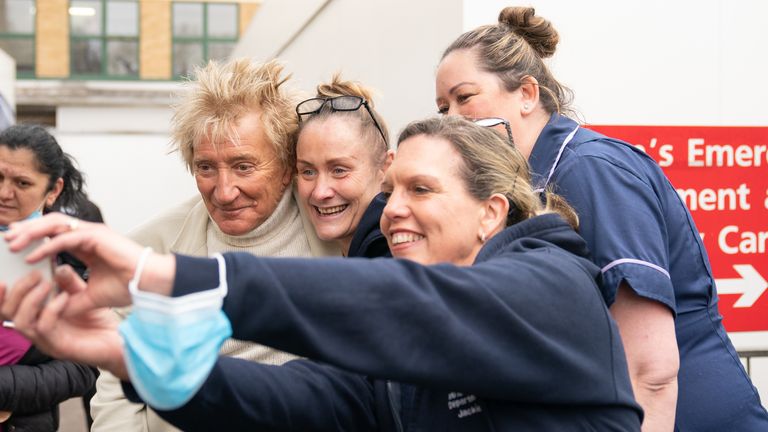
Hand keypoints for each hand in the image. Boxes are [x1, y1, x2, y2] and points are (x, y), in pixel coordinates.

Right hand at [0, 265, 127, 378]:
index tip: (5, 275)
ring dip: (31, 299)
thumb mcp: (81, 296)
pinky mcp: (59, 348)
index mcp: (36, 319)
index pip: (7, 308)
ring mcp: (46, 341)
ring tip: (46, 283)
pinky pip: (44, 327)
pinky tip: (64, 297)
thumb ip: (67, 283)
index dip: (0, 294)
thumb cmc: (98, 322)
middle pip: (8, 313)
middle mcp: (36, 332)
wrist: (117, 343)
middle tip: (34, 274)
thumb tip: (57, 265)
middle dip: (17, 291)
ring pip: (21, 322)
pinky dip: (51, 309)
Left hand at [4, 213, 173, 314]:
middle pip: (51, 224)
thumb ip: (74, 298)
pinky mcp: (97, 236)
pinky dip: (47, 246)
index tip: (16, 246)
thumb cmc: (129, 286)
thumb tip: (56, 309)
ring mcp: (93, 232)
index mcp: (88, 243)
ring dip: (32, 233)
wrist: (150, 284)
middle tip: (7, 239)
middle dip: (27, 230)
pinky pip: (65, 238)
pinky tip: (33, 256)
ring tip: (13, 244)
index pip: (55, 233)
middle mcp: (89, 234)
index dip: (35, 237)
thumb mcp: (93, 296)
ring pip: (55, 224)